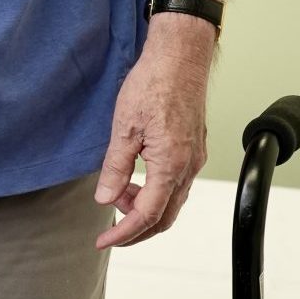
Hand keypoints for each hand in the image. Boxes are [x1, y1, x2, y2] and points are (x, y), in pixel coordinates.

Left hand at [93, 19, 214, 248]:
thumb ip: (116, 168)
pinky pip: (176, 183)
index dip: (125, 233)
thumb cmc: (154, 84)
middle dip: (136, 229)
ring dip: (145, 207)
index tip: (105, 241)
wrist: (180, 57)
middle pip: (165, 216)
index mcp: (171, 164)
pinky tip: (136, 179)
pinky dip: (156, 191)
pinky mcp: (193, 149)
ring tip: (118, 193)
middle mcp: (188, 166)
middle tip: (110, 232)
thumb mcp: (124, 128)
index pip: (148, 215)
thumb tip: (105, 198)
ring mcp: (194, 158)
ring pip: (172, 200)